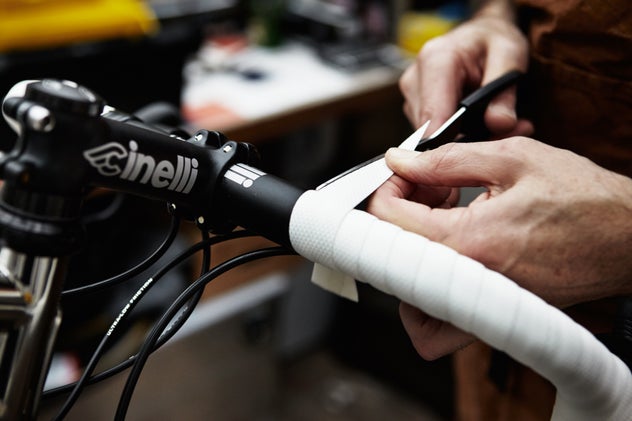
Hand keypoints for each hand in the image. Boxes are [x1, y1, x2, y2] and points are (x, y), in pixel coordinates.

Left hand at [367, 137, 631, 358]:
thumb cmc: (584, 198)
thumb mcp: (513, 158)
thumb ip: (446, 160)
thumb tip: (398, 161)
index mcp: (470, 241)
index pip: (388, 221)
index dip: (385, 187)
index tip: (404, 171)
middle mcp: (469, 283)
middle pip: (390, 258)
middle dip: (395, 216)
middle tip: (425, 190)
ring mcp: (480, 307)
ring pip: (409, 301)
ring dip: (407, 256)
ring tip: (438, 218)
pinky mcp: (490, 316)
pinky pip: (439, 322)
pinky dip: (428, 291)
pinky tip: (451, 246)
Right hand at [400, 3, 531, 136]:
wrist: (479, 35)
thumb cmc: (493, 41)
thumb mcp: (511, 56)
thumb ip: (505, 93)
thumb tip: (499, 125)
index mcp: (436, 60)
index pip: (433, 115)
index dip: (451, 141)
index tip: (475, 156)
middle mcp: (415, 78)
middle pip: (431, 130)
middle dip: (466, 139)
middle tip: (505, 134)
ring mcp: (411, 94)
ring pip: (430, 135)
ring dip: (462, 138)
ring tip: (495, 126)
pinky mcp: (414, 106)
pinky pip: (431, 132)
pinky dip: (455, 135)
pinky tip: (477, 125)